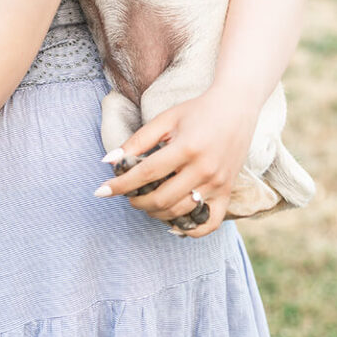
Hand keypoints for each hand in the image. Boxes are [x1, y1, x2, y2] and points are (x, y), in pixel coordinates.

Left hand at [93, 87, 258, 237]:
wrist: (236, 107)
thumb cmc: (197, 110)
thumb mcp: (166, 119)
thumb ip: (138, 140)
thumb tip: (109, 161)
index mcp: (186, 147)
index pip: (147, 174)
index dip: (121, 185)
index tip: (101, 191)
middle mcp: (204, 169)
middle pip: (162, 199)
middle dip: (138, 201)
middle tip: (129, 196)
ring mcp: (218, 183)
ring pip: (181, 212)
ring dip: (156, 213)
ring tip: (147, 202)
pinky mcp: (228, 191)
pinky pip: (210, 223)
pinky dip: (190, 229)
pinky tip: (173, 223)